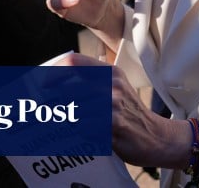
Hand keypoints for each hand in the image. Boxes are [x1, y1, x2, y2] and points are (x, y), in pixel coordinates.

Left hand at [53, 53, 189, 168]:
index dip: (53, 72)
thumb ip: (91, 82)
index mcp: (110, 72)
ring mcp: (113, 103)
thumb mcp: (115, 88)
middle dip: (50, 101)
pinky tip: (76, 134)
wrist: (156, 137)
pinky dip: (75, 132)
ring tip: (56, 123)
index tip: (41, 85)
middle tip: (42, 110)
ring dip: (60, 119)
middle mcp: (111, 84)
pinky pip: (82, 126)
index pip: (73, 61)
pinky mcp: (113, 124)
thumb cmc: (129, 113)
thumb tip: (55, 85)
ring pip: (71, 108)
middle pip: (67, 87)